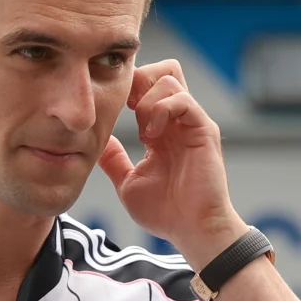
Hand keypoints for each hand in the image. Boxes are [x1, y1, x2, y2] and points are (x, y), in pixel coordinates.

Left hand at [97, 60, 248, 269]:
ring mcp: (192, 122)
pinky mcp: (203, 129)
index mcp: (162, 128)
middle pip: (164, 70)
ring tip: (143, 133)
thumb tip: (96, 143)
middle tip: (127, 108)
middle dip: (139, 80)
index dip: (129, 87)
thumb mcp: (129, 182)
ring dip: (147, 101)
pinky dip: (162, 110)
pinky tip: (152, 137)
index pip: (149, 85)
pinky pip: (183, 100)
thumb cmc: (166, 212)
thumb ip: (114, 161)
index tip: (115, 109)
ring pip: (170, 78)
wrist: (192, 230)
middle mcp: (178, 120)